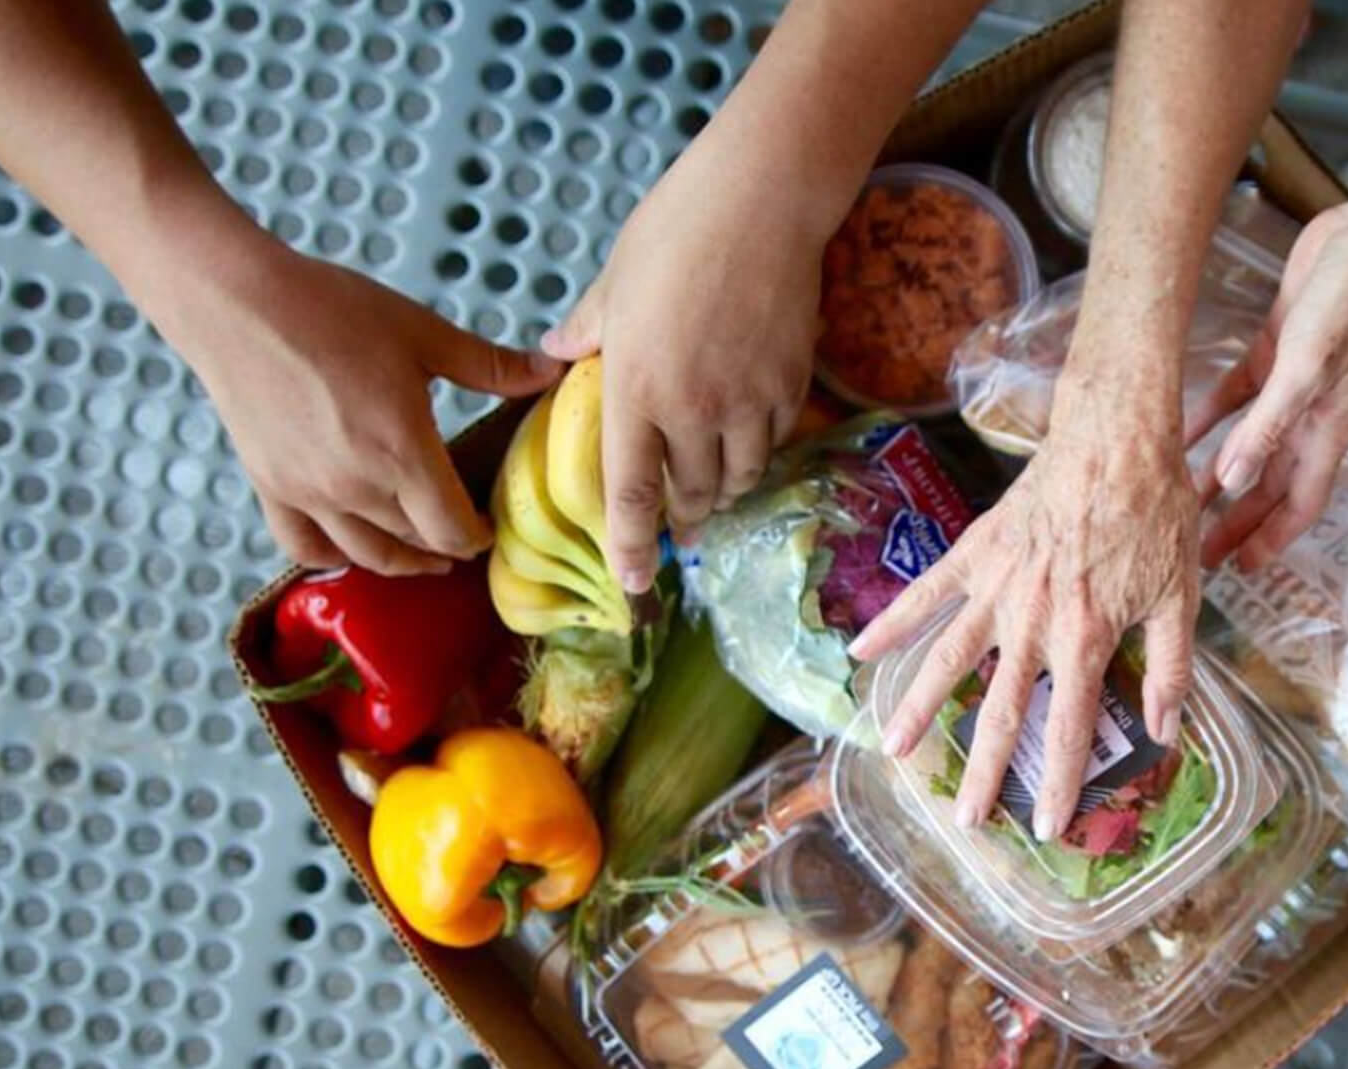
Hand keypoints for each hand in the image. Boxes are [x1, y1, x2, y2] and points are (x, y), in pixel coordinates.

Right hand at [138, 227, 561, 574]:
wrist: (238, 302)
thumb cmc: (333, 310)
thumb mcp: (425, 335)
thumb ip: (491, 366)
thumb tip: (551, 372)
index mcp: (402, 451)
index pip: (453, 530)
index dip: (479, 536)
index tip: (490, 526)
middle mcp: (356, 485)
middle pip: (416, 544)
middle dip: (447, 544)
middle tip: (464, 533)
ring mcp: (309, 493)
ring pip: (367, 555)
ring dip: (402, 561)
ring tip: (425, 555)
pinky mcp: (271, 487)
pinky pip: (306, 547)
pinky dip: (335, 558)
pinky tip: (354, 549)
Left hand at [542, 155, 822, 593]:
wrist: (760, 205)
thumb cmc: (674, 233)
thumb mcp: (613, 282)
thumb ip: (587, 330)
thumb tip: (555, 352)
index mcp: (635, 391)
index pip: (630, 492)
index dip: (631, 547)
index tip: (633, 584)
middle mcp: (692, 411)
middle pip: (693, 494)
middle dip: (686, 517)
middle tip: (682, 526)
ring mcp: (748, 402)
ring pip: (742, 475)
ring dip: (727, 487)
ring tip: (719, 483)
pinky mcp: (792, 385)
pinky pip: (777, 439)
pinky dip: (762, 447)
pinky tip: (755, 434)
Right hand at [849, 380, 1199, 841]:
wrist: (1117, 440)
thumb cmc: (1156, 515)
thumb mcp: (1181, 595)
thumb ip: (1172, 666)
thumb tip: (1168, 730)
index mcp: (1087, 637)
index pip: (1072, 727)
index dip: (1060, 783)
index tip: (1047, 827)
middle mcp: (1034, 622)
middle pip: (1002, 710)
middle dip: (985, 771)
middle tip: (967, 820)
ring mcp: (998, 587)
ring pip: (950, 659)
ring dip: (922, 708)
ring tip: (895, 750)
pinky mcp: (975, 552)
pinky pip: (927, 594)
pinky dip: (893, 623)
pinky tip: (860, 652)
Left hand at [1199, 164, 1347, 570]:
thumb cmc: (1347, 308)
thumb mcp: (1302, 371)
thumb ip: (1266, 429)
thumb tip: (1232, 485)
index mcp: (1325, 432)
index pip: (1298, 506)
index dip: (1271, 540)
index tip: (1239, 571)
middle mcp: (1309, 418)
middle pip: (1269, 486)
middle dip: (1237, 522)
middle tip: (1198, 551)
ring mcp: (1290, 387)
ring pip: (1249, 447)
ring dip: (1217, 476)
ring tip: (1181, 502)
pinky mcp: (1273, 354)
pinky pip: (1235, 399)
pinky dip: (1209, 418)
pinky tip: (1179, 431)